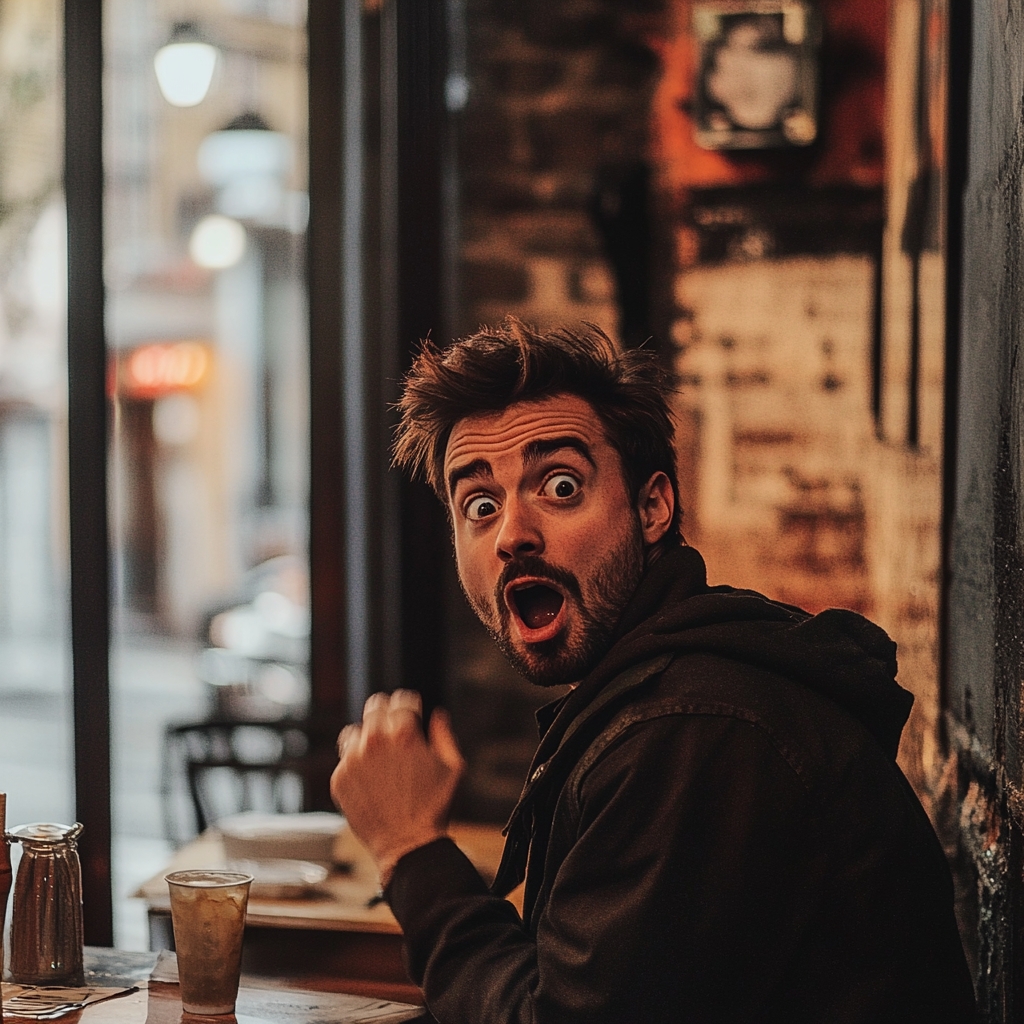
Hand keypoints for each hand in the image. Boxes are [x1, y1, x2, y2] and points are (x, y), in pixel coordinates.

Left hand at [330, 690, 464, 885]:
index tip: (410, 710)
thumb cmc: (434, 808)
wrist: (408, 845)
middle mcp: (375, 742)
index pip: (401, 700)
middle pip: (374, 707)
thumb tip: (437, 715)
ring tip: (379, 756)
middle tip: (392, 725)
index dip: (408, 703)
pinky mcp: (339, 778)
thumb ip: (444, 735)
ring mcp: (353, 760)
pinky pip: (344, 759)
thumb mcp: (453, 768)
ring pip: (355, 731)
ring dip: (366, 738)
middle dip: (386, 713)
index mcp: (404, 734)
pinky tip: (371, 779)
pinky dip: (356, 764)